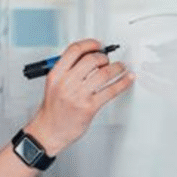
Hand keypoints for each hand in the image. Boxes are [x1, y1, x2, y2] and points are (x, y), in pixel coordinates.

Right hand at [25, 38, 133, 154]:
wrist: (48, 131)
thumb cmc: (52, 110)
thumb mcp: (53, 85)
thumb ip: (67, 71)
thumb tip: (89, 58)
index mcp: (56, 75)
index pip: (74, 50)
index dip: (90, 44)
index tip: (98, 45)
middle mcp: (66, 83)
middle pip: (91, 59)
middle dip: (104, 57)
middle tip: (108, 60)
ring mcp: (78, 95)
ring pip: (103, 73)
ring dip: (117, 68)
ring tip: (121, 68)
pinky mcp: (89, 107)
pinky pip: (111, 90)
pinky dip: (123, 82)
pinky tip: (127, 79)